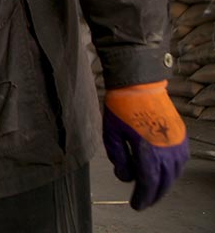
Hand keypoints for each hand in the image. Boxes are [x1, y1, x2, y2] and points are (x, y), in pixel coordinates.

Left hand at [103, 80, 188, 210]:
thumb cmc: (121, 108)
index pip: (148, 183)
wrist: (139, 85)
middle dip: (153, 195)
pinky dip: (171, 171)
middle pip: (163, 183)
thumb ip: (118, 159)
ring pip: (174, 174)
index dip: (143, 197)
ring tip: (152, 189)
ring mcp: (177, 144)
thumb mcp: (111, 135)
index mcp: (148, 151)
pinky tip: (162, 173)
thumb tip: (126, 176)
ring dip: (163, 185)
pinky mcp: (181, 137)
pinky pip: (179, 162)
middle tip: (143, 202)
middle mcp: (167, 151)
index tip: (136, 205)